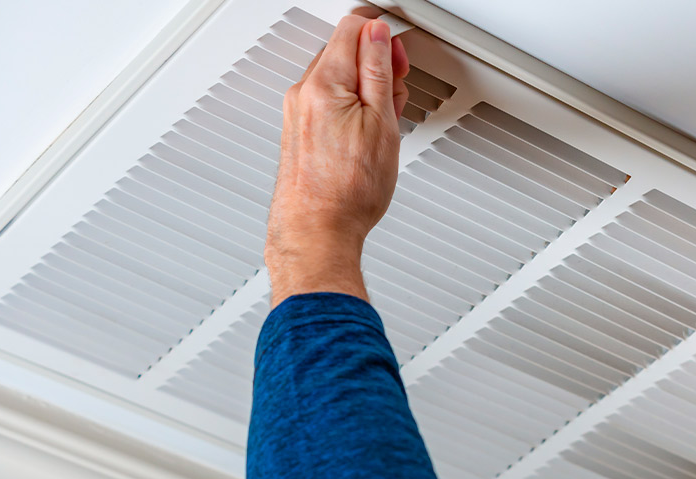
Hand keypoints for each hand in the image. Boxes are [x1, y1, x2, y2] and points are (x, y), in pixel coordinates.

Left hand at [265, 15, 409, 306]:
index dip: (383, 35)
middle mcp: (303, 93)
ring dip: (365, 88)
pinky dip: (350, 108)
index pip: (352, 28)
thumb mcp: (381, 123)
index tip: (399, 54)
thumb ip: (378, 70)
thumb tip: (377, 34)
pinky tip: (366, 134)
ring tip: (384, 121)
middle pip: (343, 51)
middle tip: (397, 92)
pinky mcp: (298, 132)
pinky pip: (327, 102)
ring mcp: (297, 113)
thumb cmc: (348, 192)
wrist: (318, 233)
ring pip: (337, 78)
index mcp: (324, 83)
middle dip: (376, 63)